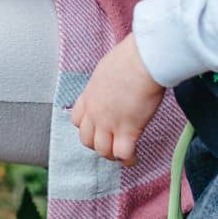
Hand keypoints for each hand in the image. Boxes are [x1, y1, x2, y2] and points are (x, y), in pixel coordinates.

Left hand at [70, 34, 165, 166]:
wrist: (141, 62)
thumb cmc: (129, 59)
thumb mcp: (106, 70)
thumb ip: (105, 83)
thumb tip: (114, 84)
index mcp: (89, 95)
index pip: (77, 120)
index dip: (87, 127)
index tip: (99, 128)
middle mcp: (95, 112)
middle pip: (86, 139)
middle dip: (98, 144)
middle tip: (112, 143)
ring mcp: (109, 122)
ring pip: (102, 151)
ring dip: (112, 155)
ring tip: (123, 153)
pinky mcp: (128, 130)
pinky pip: (123, 154)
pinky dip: (128, 159)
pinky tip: (135, 157)